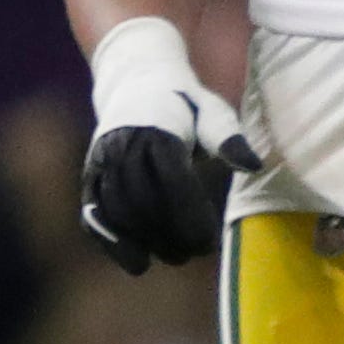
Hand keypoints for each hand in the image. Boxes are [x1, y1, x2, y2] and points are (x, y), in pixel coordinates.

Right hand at [78, 14, 258, 273]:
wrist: (136, 81)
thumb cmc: (185, 103)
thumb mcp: (213, 110)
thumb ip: (228, 138)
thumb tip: (253, 165)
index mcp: (157, 131)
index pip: (172, 180)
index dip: (189, 214)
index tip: (209, 242)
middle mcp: (123, 146)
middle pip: (142, 199)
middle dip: (166, 233)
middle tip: (193, 255)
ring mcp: (102, 161)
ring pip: (115, 209)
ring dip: (141, 240)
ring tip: (170, 259)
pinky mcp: (90, 174)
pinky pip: (93, 211)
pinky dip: (109, 239)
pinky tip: (133, 262)